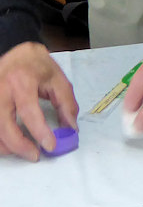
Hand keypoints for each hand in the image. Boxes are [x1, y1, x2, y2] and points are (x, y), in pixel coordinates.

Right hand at [0, 41, 77, 160]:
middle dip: (19, 145)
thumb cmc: (37, 65)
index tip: (50, 145)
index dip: (39, 131)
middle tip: (35, 155)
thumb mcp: (58, 79)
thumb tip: (71, 128)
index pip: (28, 111)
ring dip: (7, 145)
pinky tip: (9, 144)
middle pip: (3, 124)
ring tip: (24, 151)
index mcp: (22, 81)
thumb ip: (66, 103)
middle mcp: (1, 89)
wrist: (16, 51)